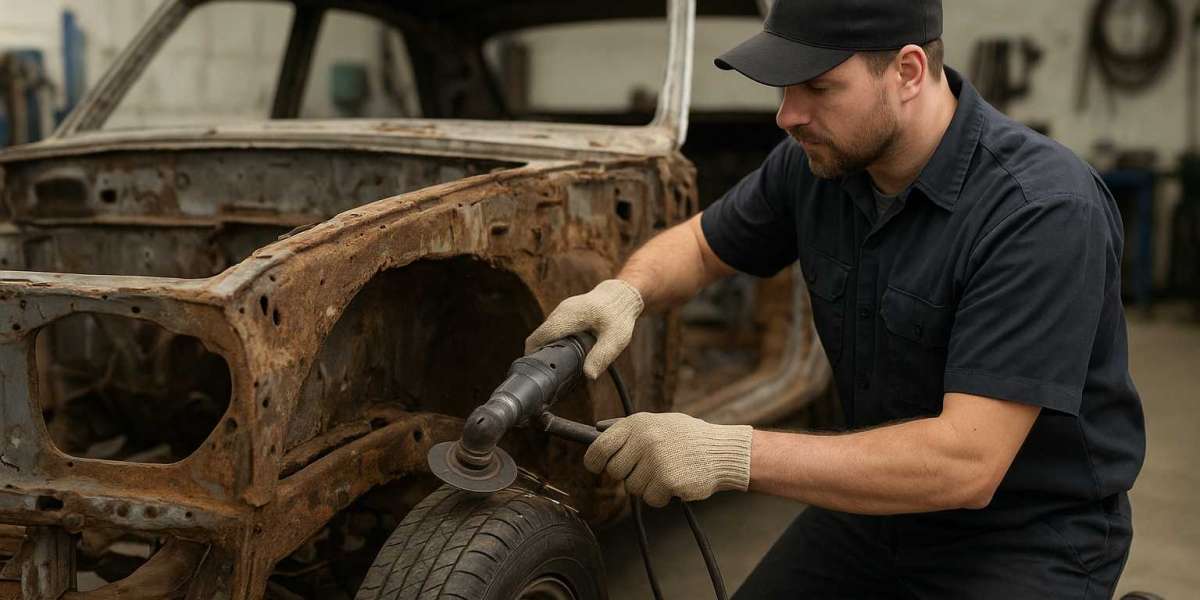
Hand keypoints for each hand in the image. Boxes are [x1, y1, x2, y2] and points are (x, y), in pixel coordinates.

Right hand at [524, 279, 643, 378]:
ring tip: (559, 366)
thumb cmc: (619, 315)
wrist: (622, 294)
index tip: (535, 371)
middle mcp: (561, 312)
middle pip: (540, 336)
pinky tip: (567, 354)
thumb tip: (589, 376)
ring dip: (549, 348)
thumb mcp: (615, 339)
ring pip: (546, 333)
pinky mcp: (565, 314)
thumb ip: (601, 356)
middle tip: (549, 374)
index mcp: (568, 317)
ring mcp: (562, 311)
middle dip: (540, 354)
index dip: (532, 354)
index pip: (539, 337)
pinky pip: (554, 329)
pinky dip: (556, 342)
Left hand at [584, 412, 752, 506]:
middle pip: (615, 471)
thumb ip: (629, 429)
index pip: (599, 447)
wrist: (722, 451)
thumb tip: (595, 430)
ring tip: (667, 472)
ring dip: (648, 486)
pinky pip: (650, 499)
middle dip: (629, 474)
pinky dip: (661, 497)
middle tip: (648, 468)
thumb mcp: (658, 422)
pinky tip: (676, 482)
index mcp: (638, 424)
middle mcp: (644, 440)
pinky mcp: (667, 480)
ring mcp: (655, 460)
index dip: (594, 461)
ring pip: (633, 488)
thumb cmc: (688, 438)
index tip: (597, 467)